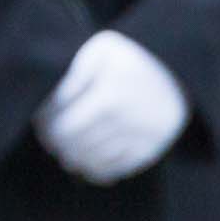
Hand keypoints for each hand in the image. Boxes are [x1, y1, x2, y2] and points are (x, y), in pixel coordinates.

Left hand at [35, 30, 190, 184]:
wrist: (179, 69)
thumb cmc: (127, 57)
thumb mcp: (100, 50)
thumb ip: (72, 73)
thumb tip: (49, 103)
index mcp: (108, 95)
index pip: (59, 124)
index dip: (43, 125)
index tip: (40, 121)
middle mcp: (126, 120)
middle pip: (72, 146)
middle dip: (54, 143)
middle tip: (49, 138)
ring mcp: (139, 138)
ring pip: (90, 161)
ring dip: (72, 157)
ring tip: (67, 147)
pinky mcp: (150, 150)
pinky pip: (113, 170)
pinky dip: (94, 170)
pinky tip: (87, 160)